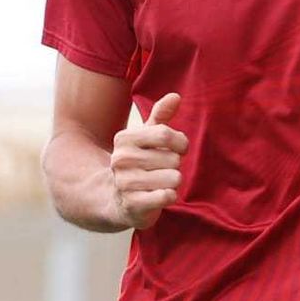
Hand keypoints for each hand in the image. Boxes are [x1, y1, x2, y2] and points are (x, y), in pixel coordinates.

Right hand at [109, 92, 188, 229]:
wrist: (119, 199)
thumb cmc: (140, 162)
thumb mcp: (147, 137)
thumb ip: (161, 116)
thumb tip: (176, 96)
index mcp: (125, 139)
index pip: (166, 134)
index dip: (180, 142)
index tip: (178, 148)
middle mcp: (121, 159)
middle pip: (173, 158)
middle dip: (175, 165)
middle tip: (163, 169)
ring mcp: (125, 183)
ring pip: (174, 177)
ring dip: (173, 181)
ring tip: (160, 182)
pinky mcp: (133, 204)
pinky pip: (167, 196)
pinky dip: (170, 195)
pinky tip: (160, 195)